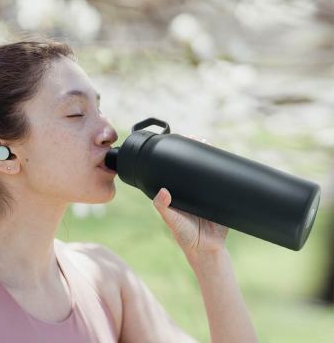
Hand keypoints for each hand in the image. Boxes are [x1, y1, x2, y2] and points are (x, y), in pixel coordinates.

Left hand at [153, 134, 228, 258]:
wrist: (207, 248)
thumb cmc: (185, 235)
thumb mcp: (171, 221)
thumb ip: (163, 208)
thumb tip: (162, 191)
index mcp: (178, 192)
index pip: (177, 169)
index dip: (179, 156)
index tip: (180, 142)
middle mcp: (191, 190)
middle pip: (194, 166)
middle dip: (197, 151)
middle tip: (198, 139)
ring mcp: (206, 193)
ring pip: (208, 170)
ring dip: (210, 156)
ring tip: (209, 143)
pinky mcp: (220, 198)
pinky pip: (223, 181)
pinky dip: (224, 170)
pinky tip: (225, 159)